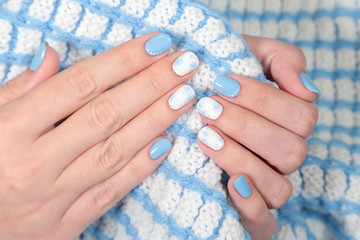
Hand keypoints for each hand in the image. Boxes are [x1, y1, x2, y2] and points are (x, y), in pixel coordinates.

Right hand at [0, 33, 198, 239]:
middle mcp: (34, 163)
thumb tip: (51, 54)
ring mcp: (52, 198)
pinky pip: (111, 193)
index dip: (123, 61)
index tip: (157, 45)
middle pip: (106, 115)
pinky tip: (166, 144)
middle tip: (184, 65)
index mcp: (9, 130)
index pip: (80, 85)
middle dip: (151, 85)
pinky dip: (140, 168)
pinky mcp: (65, 225)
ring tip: (185, 96)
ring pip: (115, 152)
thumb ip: (18, 89)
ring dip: (156, 121)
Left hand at [196, 35, 318, 239]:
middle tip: (208, 108)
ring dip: (241, 158)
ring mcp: (267, 183)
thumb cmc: (220, 78)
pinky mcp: (249, 209)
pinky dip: (250, 205)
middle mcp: (283, 154)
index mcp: (290, 121)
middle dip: (246, 126)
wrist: (187, 103)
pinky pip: (264, 221)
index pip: (300, 114)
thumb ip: (283, 60)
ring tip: (205, 137)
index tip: (222, 82)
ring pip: (278, 185)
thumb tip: (307, 90)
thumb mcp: (249, 56)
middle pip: (291, 149)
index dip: (263, 99)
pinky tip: (229, 182)